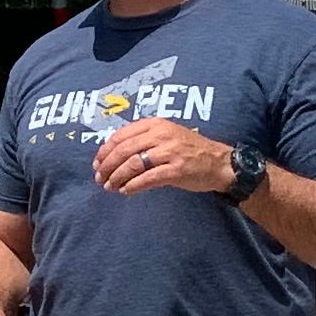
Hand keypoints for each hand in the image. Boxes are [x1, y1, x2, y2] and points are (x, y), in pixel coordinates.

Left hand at [92, 117, 235, 196]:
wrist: (218, 162)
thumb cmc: (189, 150)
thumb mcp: (166, 135)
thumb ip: (143, 139)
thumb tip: (114, 154)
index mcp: (155, 124)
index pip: (121, 135)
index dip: (105, 150)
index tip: (97, 163)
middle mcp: (161, 135)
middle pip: (124, 150)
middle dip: (107, 166)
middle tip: (100, 178)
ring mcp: (169, 152)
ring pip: (133, 164)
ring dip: (117, 177)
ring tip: (110, 187)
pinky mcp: (176, 170)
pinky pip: (148, 178)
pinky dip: (133, 186)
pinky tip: (126, 191)